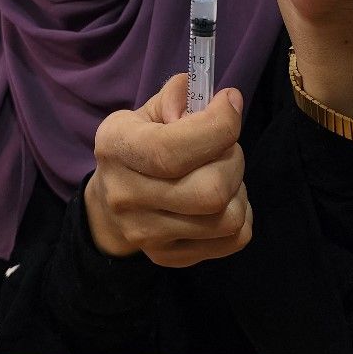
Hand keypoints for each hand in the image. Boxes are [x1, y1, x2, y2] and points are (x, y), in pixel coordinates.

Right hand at [84, 74, 251, 267]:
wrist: (110, 203)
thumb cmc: (140, 144)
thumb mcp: (148, 111)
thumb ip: (180, 95)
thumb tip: (222, 103)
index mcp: (116, 147)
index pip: (171, 150)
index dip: (216, 127)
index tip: (230, 103)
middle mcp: (125, 195)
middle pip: (209, 191)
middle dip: (232, 160)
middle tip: (224, 146)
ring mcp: (147, 234)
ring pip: (227, 218)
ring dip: (238, 189)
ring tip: (222, 173)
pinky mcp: (169, 257)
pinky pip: (234, 239)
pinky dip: (242, 215)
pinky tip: (224, 199)